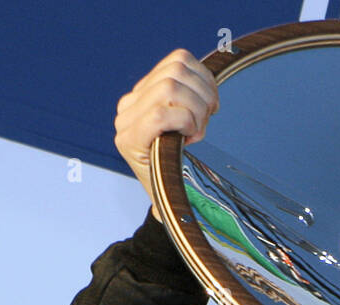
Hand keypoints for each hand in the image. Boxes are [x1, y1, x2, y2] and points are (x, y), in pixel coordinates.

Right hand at [114, 49, 218, 220]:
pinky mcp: (128, 140)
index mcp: (142, 95)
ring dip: (196, 109)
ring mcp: (126, 122)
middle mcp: (128, 105)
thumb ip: (192, 99)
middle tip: (207, 123)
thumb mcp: (189, 127)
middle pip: (176, 71)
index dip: (205, 78)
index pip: (178, 61)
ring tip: (197, 132)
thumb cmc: (182, 168)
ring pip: (170, 87)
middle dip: (203, 95)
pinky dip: (184, 121)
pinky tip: (189, 138)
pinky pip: (162, 112)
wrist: (170, 208)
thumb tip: (209, 78)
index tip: (213, 106)